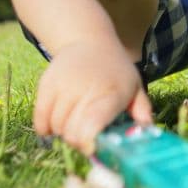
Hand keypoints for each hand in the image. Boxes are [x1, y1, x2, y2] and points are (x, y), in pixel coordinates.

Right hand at [33, 41, 152, 155]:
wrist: (90, 41)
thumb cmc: (115, 71)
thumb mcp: (134, 86)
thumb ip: (142, 111)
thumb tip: (148, 131)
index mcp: (111, 93)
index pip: (92, 124)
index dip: (88, 142)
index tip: (91, 147)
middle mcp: (85, 88)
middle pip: (72, 132)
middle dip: (78, 141)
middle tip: (85, 136)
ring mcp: (63, 86)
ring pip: (56, 127)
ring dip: (63, 133)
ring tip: (75, 123)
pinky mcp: (46, 84)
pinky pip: (39, 119)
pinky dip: (45, 128)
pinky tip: (56, 123)